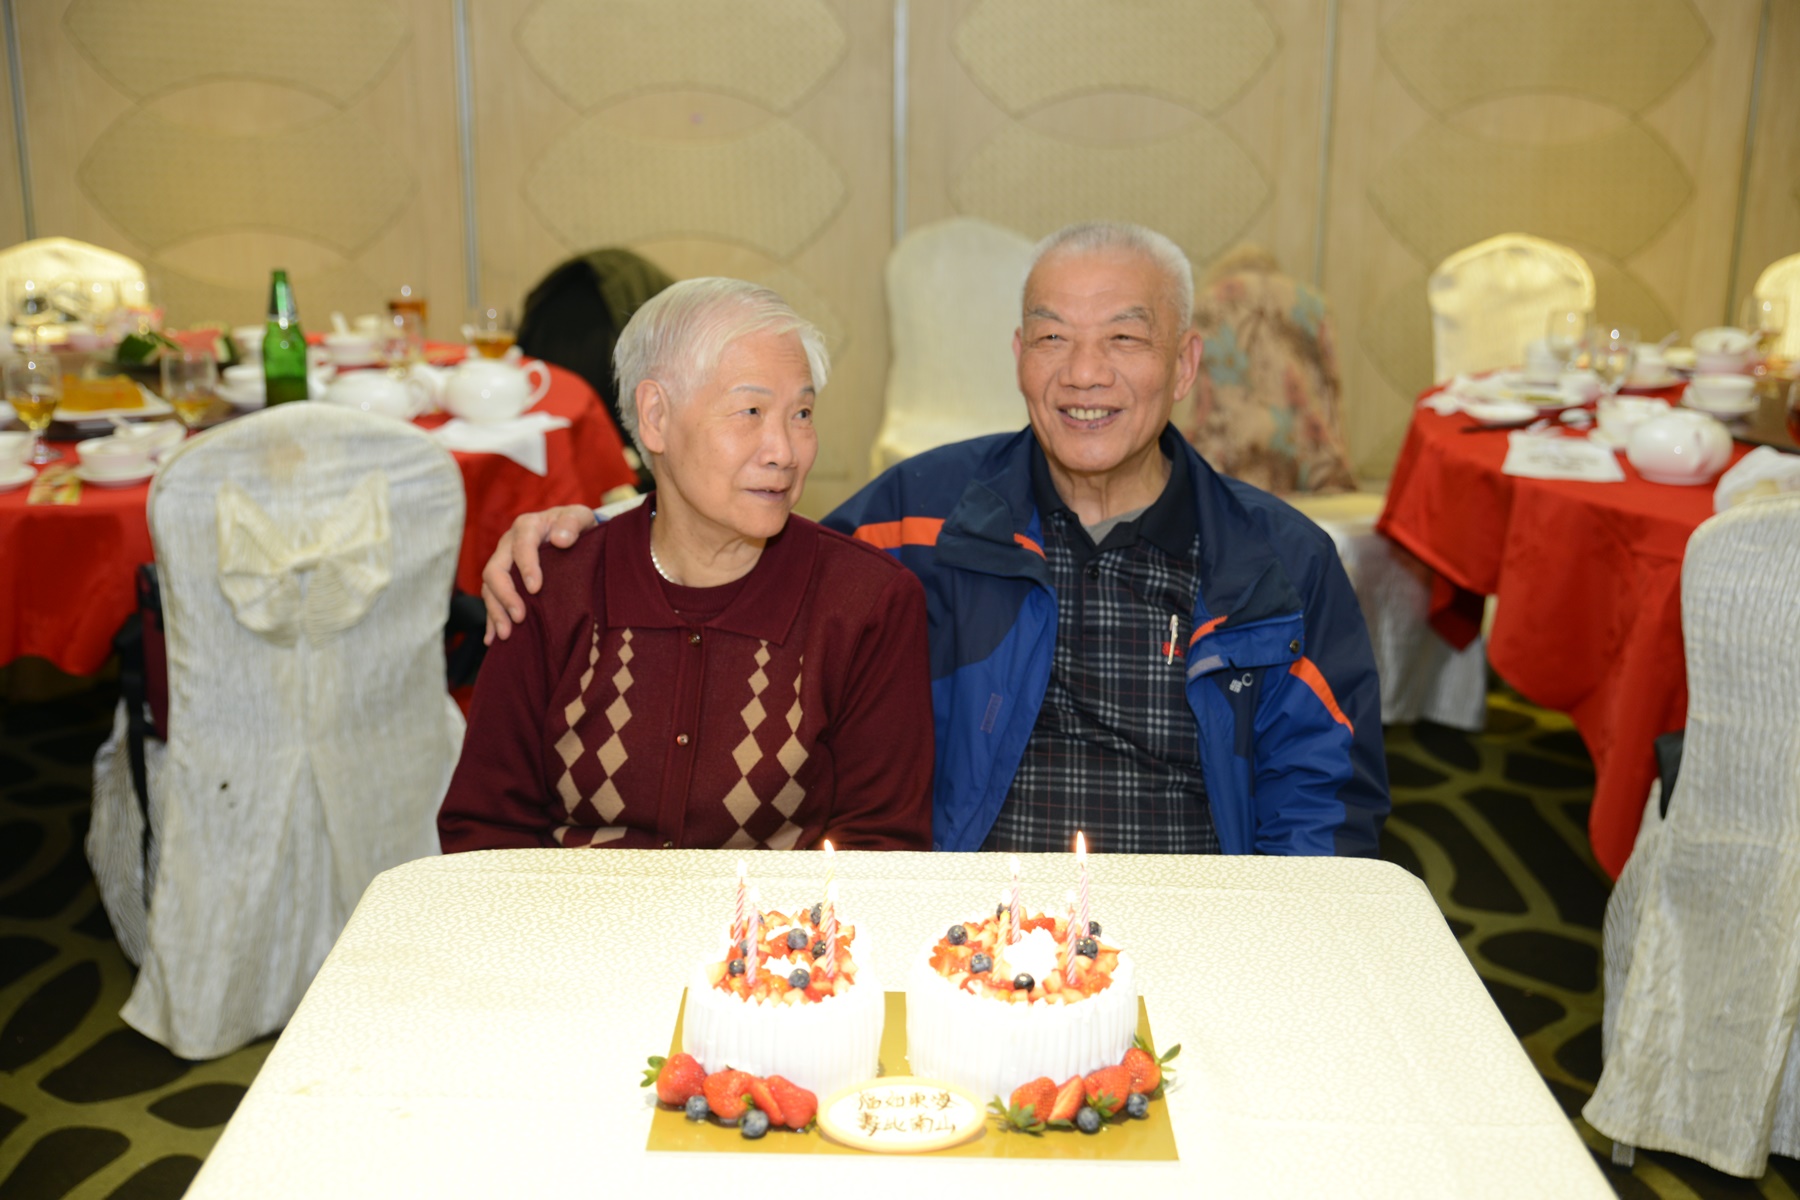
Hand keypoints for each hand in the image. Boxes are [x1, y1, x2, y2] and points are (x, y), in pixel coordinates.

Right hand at [481, 504, 599, 641]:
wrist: (567, 530)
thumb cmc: (574, 525)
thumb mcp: (580, 517)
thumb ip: (572, 524)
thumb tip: (560, 540)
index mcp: (527, 526)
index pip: (521, 545)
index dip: (526, 567)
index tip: (536, 589)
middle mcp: (508, 544)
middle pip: (495, 570)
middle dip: (505, 595)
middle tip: (520, 617)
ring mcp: (503, 563)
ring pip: (489, 588)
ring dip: (496, 611)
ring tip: (507, 634)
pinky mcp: (503, 580)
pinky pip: (491, 599)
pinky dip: (491, 619)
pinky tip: (493, 639)